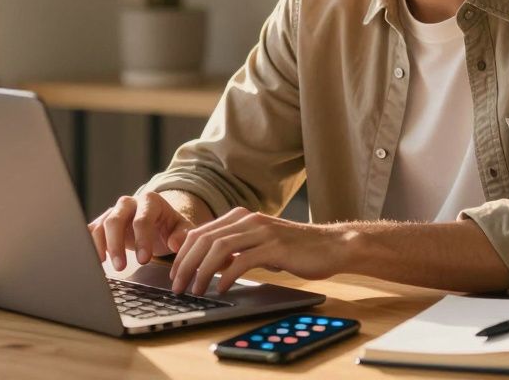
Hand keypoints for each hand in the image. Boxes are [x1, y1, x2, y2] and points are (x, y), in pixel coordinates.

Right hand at [88, 192, 199, 270]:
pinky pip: (90, 230)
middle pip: (115, 219)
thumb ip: (182, 234)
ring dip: (100, 246)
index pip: (143, 219)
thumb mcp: (181, 228)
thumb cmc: (168, 225)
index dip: (142, 240)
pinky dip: (87, 243)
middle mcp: (128, 203)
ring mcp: (113, 212)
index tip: (144, 261)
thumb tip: (176, 243)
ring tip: (103, 266)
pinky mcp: (102, 223)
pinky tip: (90, 259)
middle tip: (121, 267)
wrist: (156, 219)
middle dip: (116, 244)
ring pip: (100, 225)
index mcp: (150, 201)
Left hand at [168, 207, 350, 294]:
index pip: (200, 232)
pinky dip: (227, 276)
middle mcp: (248, 219)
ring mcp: (261, 231)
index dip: (183, 254)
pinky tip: (222, 289)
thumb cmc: (296, 250)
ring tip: (195, 290)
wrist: (332, 246)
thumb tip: (211, 266)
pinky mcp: (274, 246)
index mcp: (241, 217)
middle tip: (178, 286)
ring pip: (218, 248)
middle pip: (204, 239)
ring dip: (202, 272)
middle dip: (186, 264)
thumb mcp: (261, 245)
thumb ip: (237, 250)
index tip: (175, 275)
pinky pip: (242, 260)